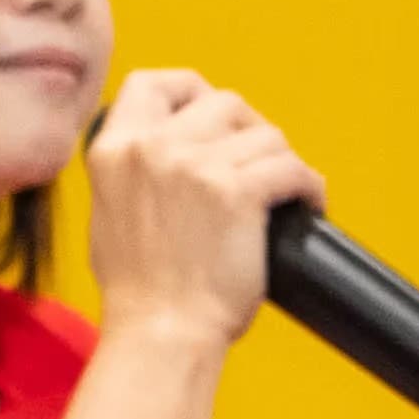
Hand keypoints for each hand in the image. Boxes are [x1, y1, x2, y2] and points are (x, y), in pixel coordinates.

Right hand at [83, 69, 315, 341]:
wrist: (161, 335)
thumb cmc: (141, 291)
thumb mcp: (110, 213)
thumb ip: (134, 170)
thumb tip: (172, 146)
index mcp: (114, 149)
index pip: (152, 82)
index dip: (190, 90)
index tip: (210, 116)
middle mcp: (152, 148)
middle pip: (223, 101)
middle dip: (249, 129)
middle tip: (259, 164)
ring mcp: (196, 166)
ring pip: (266, 136)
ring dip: (281, 164)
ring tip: (284, 195)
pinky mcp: (239, 192)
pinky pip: (293, 169)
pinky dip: (308, 188)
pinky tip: (307, 207)